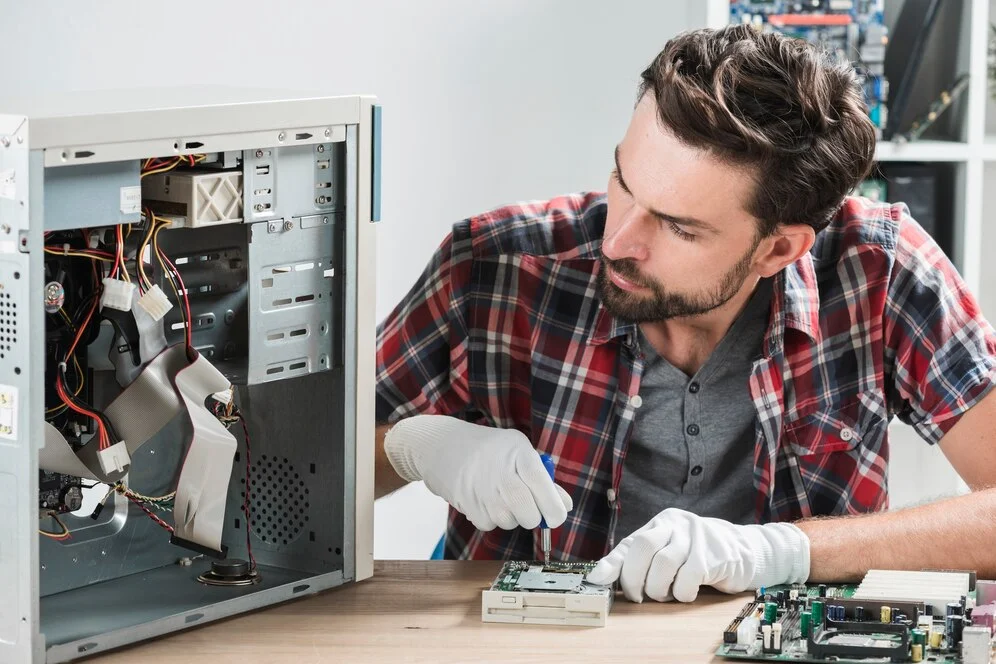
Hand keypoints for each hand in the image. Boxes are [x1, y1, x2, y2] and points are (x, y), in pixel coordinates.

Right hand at [383, 414, 572, 530]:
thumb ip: (543, 478)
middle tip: (528, 509)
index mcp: (518, 451)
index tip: (557, 517)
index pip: (542, 484)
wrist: (441, 446)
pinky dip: (491, 518)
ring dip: (511, 517)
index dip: (554, 507)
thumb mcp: (517, 451)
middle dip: (533, 518)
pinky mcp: (468, 504)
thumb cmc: (488, 449)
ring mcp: (482, 489)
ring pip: (510, 522)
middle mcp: (500, 470)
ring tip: (500, 497)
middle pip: (528, 513)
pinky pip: (490, 524)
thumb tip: (566, 505)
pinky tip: (484, 499)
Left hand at [586, 508, 808, 602]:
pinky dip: (682, 593)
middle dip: (634, 577)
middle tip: (638, 596)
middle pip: (643, 547)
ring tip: (665, 593)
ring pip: (663, 564)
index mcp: (661, 522)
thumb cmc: (699, 554)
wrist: (745, 551)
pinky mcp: (712, 555)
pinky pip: (687, 578)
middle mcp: (675, 524)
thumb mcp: (669, 551)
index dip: (612, 563)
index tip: (595, 581)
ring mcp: (695, 537)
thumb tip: (604, 577)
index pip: (630, 542)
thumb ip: (641, 560)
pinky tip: (686, 592)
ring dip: (659, 588)